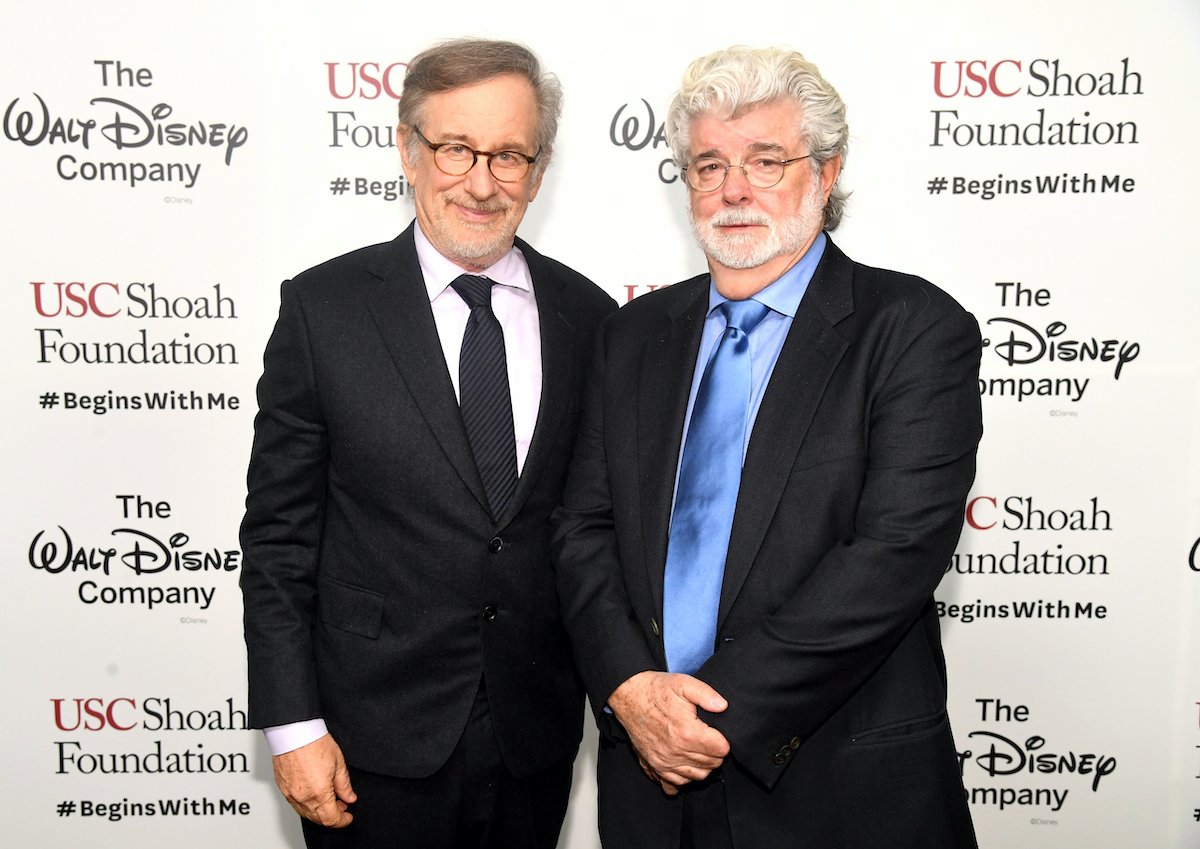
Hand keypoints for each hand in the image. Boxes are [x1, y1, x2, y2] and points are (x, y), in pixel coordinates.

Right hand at [272, 733, 356, 827]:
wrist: (294, 732)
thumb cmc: (314, 743)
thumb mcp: (338, 763)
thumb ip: (344, 785)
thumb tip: (349, 797)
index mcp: (319, 793)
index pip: (331, 819)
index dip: (342, 821)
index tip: (348, 816)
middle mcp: (302, 797)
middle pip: (318, 819)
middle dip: (332, 816)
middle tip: (342, 805)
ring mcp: (290, 794)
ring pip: (306, 813)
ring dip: (319, 811)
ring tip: (330, 798)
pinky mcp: (283, 788)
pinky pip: (296, 804)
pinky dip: (307, 804)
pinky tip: (315, 794)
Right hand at [608, 671, 729, 794]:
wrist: (629, 696)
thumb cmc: (656, 690)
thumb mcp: (684, 684)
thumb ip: (707, 694)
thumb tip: (723, 706)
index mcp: (688, 732)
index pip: (721, 750)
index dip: (724, 740)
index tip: (717, 732)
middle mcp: (676, 752)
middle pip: (711, 765)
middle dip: (715, 752)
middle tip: (709, 738)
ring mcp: (663, 762)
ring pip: (696, 777)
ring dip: (703, 766)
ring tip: (699, 749)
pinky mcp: (653, 766)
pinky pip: (673, 785)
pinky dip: (682, 778)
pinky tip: (684, 764)